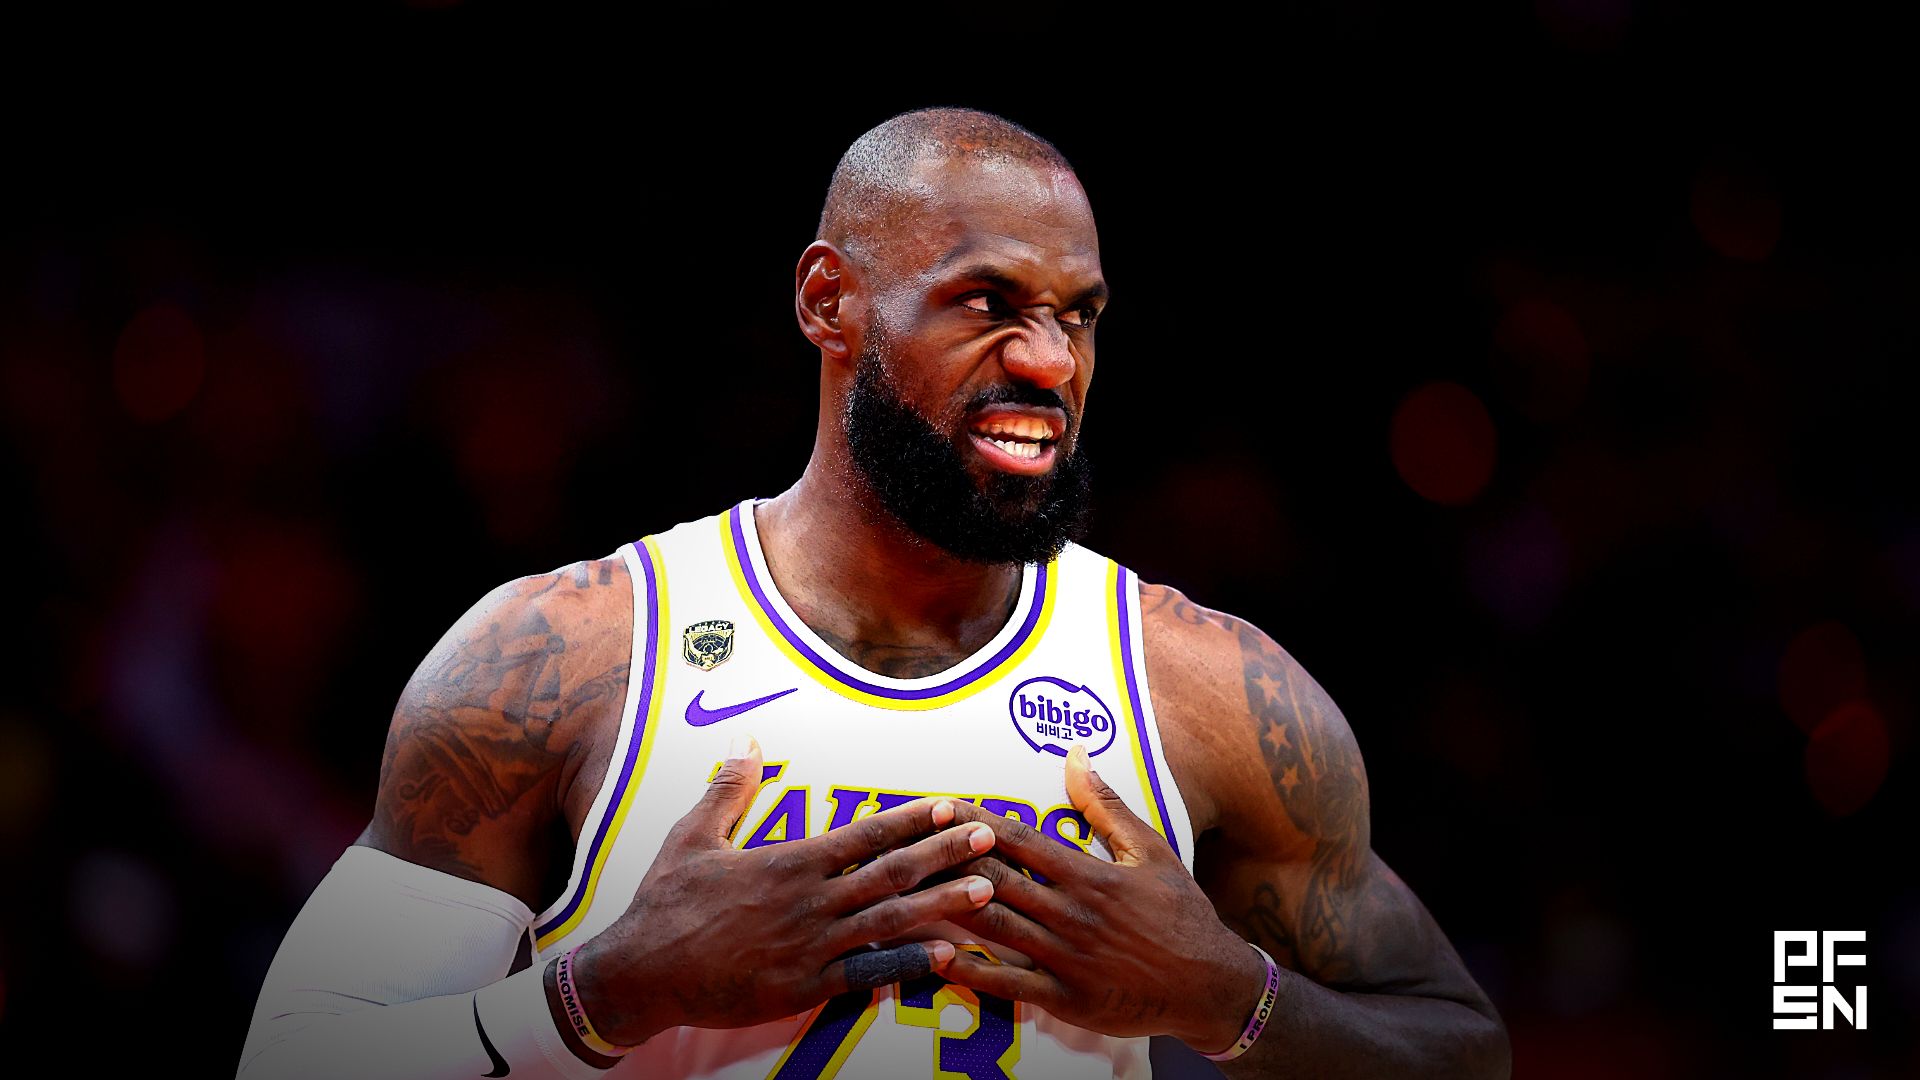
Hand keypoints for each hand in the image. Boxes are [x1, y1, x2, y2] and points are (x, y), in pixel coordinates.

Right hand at [573, 737, 997, 1045]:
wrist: (640, 972)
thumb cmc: (666, 903)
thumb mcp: (693, 836)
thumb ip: (728, 789)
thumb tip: (747, 741)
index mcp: (788, 863)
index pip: (864, 834)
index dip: (911, 818)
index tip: (949, 804)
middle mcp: (809, 901)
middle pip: (891, 872)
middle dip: (946, 852)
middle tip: (991, 837)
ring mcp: (811, 946)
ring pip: (891, 922)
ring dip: (944, 904)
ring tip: (987, 889)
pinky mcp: (804, 987)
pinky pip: (868, 975)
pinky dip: (909, 965)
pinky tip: (947, 957)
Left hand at [938, 745, 1266, 1053]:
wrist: (1210, 984)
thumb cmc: (1180, 913)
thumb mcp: (1150, 851)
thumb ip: (1106, 806)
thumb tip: (1076, 756)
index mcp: (1089, 876)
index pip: (1019, 840)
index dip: (974, 822)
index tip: (940, 807)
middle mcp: (1071, 914)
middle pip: (996, 879)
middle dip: (948, 860)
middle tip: (905, 844)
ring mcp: (1065, 957)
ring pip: (994, 926)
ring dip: (948, 907)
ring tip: (906, 892)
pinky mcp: (1064, 996)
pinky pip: (1008, 983)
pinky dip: (970, 971)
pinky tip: (935, 957)